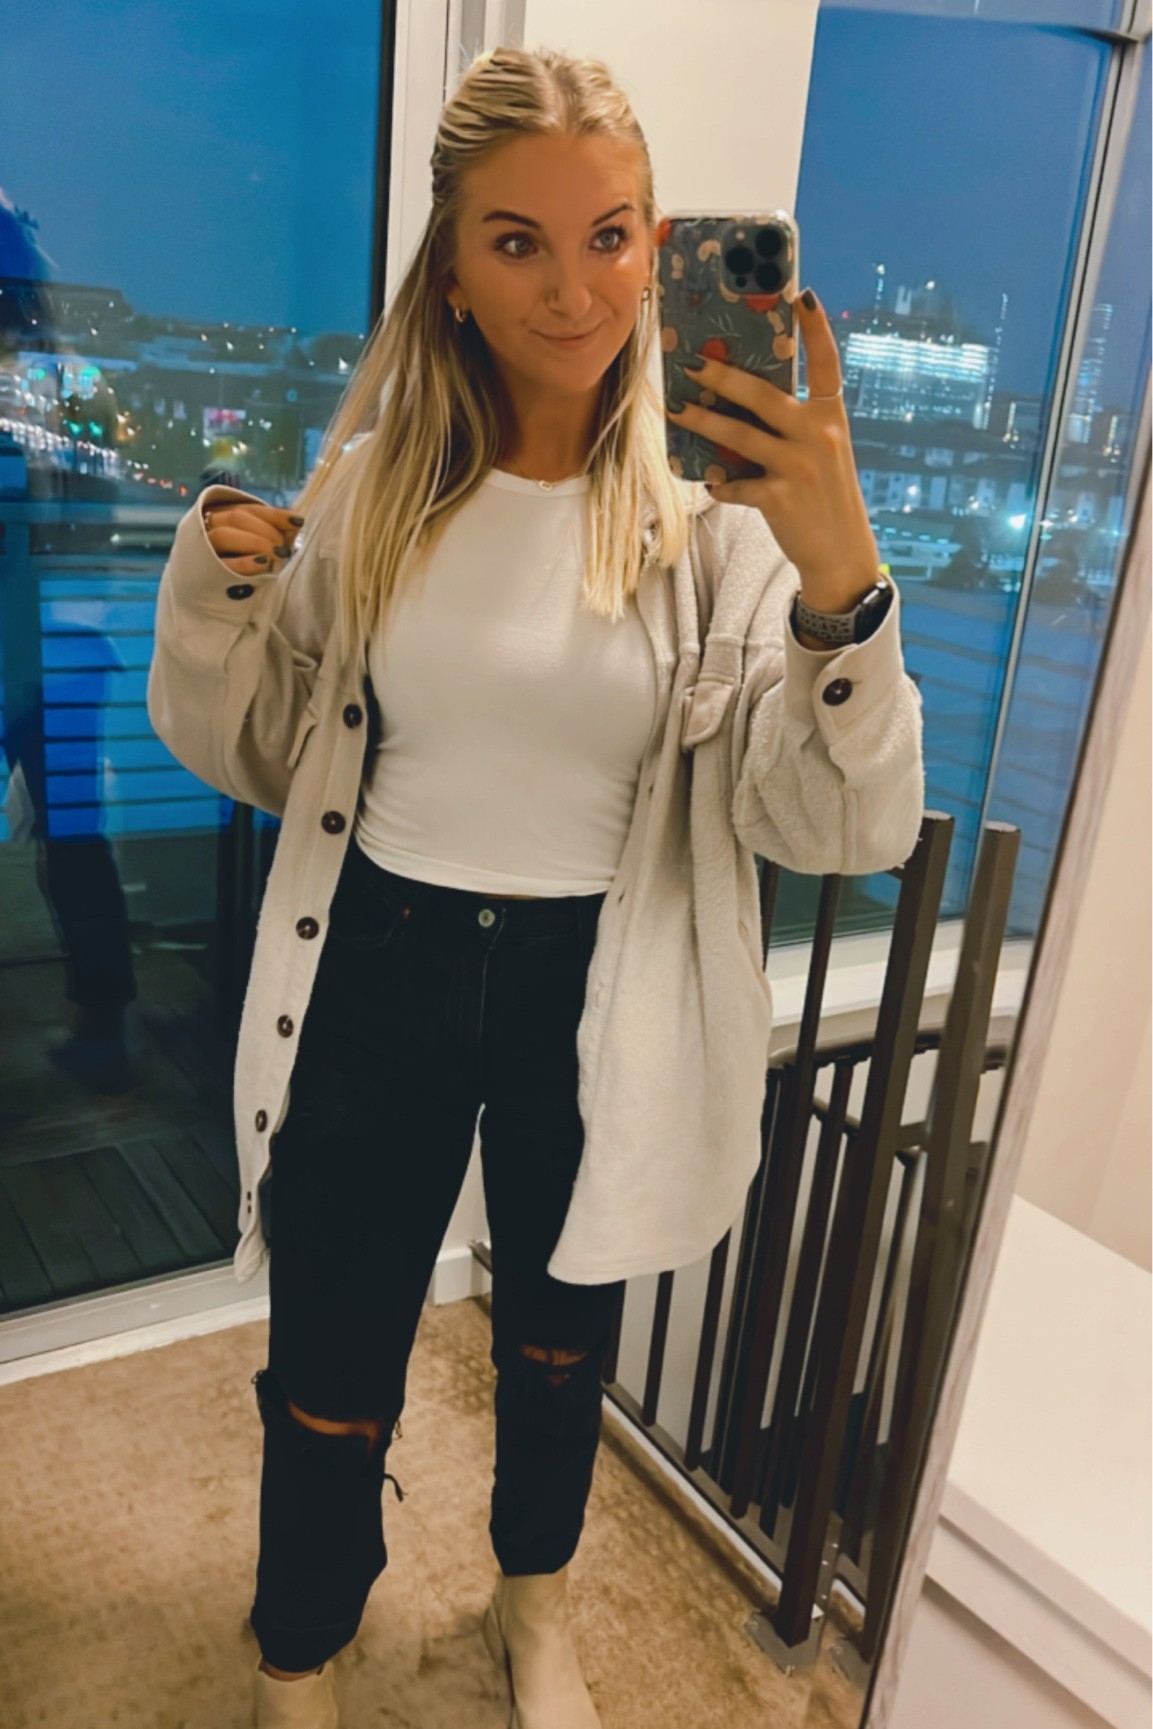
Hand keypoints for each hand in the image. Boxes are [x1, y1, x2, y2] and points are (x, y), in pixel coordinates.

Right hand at [202, 500, 303, 576]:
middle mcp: (208, 529)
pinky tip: (264, 562)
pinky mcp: (205, 574)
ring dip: (256, 542)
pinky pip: (223, 565)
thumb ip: (272, 534)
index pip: (249, 509)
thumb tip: (296, 525)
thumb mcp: (255, 548)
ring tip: (278, 555)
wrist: (205, 596)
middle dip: (267, 531)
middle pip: (237, 518)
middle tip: (284, 548)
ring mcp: (202, 551)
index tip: (298, 522)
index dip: (274, 514)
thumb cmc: (237, 567)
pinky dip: (245, 562)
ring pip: (223, 535)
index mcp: (221, 517)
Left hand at [665, 286, 879, 611]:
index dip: (816, 329)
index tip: (801, 294)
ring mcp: (798, 467)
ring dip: (704, 422)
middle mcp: (818, 436)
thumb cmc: (824, 496)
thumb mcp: (822, 452)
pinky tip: (711, 483)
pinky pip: (736, 485)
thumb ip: (794, 425)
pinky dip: (721, 485)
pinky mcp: (779, 498)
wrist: (841, 553)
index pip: (827, 363)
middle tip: (693, 363)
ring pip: (739, 436)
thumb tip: (743, 402)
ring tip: (678, 410)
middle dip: (724, 377)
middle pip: (763, 395)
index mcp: (831, 417)